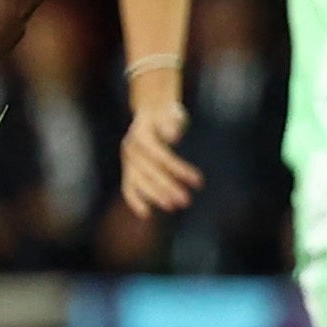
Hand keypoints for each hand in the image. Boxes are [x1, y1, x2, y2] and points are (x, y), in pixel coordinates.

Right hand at [117, 101, 204, 215]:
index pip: (161, 156)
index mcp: (141, 134)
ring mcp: (127, 159)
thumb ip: (171, 123)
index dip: (179, 169)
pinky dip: (134, 199)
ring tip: (175, 206)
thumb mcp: (172, 112)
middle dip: (168, 187)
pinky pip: (128, 185)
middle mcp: (130, 148)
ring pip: (139, 181)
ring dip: (156, 195)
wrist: (150, 112)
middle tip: (186, 201)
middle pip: (150, 171)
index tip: (199, 181)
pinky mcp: (128, 168)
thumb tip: (174, 136)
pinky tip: (146, 214)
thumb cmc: (166, 114)